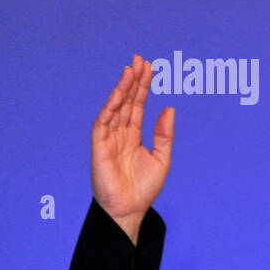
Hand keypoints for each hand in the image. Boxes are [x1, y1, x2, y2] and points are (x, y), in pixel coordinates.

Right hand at [91, 55, 174, 243]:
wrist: (131, 209)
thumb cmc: (144, 188)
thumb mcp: (162, 158)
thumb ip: (165, 134)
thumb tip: (170, 108)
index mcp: (134, 136)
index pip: (138, 106)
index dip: (143, 87)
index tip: (149, 68)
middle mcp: (120, 134)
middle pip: (126, 102)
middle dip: (133, 81)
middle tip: (140, 60)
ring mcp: (108, 139)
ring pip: (115, 108)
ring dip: (122, 88)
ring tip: (131, 70)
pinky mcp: (99, 147)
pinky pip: (103, 123)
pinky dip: (110, 107)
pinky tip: (118, 93)